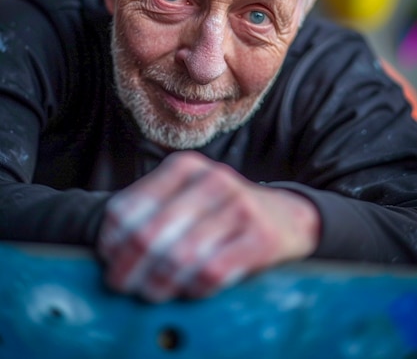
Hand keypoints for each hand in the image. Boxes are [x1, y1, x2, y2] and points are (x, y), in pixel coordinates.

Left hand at [97, 151, 319, 301]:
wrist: (289, 216)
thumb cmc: (224, 210)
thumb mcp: (189, 195)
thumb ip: (153, 212)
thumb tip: (112, 249)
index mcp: (185, 166)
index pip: (129, 206)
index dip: (111, 240)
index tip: (110, 260)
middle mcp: (211, 179)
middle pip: (149, 234)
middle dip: (128, 268)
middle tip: (122, 286)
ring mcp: (238, 206)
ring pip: (179, 257)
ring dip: (158, 283)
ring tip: (152, 292)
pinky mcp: (260, 236)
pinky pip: (212, 272)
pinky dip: (193, 289)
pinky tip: (190, 290)